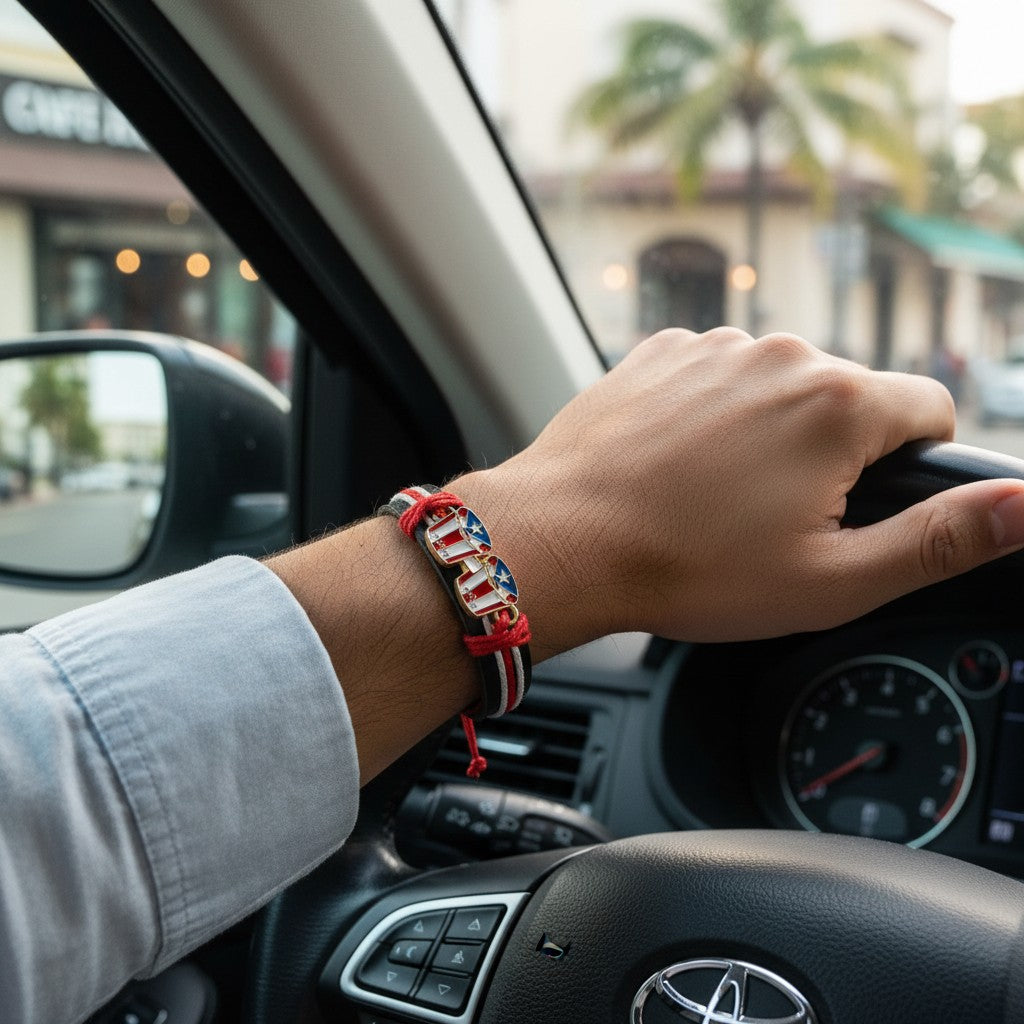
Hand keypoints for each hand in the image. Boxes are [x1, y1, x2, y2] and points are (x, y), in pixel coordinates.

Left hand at [457, 328, 1023, 648]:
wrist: (563, 539)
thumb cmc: (689, 569)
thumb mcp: (833, 579)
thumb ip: (940, 537)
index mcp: (839, 405)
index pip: (930, 412)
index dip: (912, 466)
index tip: (864, 506)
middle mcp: (782, 354)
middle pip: (847, 399)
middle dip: (832, 454)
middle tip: (776, 519)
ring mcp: (713, 345)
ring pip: (777, 387)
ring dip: (767, 432)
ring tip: (715, 496)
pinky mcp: (661, 352)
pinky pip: (715, 376)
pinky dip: (711, 414)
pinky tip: (677, 465)